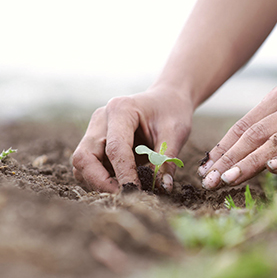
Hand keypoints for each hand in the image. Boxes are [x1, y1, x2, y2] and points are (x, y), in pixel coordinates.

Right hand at [72, 87, 192, 192]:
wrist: (166, 100)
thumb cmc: (172, 112)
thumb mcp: (175, 133)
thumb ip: (167, 159)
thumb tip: (163, 188)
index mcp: (121, 110)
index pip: (115, 148)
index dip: (123, 174)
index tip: (135, 192)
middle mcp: (101, 119)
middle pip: (84, 157)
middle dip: (100, 182)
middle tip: (125, 196)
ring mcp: (94, 130)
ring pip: (82, 165)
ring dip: (99, 182)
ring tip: (127, 190)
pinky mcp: (95, 142)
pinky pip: (90, 166)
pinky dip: (102, 179)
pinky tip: (123, 183)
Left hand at [198, 82, 276, 188]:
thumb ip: (269, 122)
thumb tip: (236, 149)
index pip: (244, 124)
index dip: (223, 147)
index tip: (206, 167)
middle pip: (255, 135)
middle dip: (229, 159)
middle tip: (210, 179)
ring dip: (250, 162)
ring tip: (229, 179)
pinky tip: (272, 169)